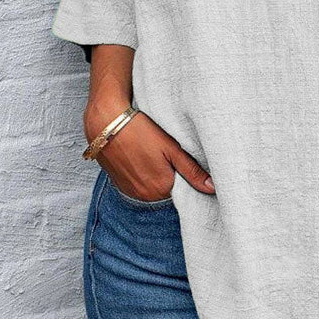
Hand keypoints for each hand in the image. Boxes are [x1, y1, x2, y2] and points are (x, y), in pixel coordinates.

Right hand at [84, 101, 214, 201]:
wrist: (105, 123)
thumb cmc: (141, 131)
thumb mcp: (172, 148)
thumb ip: (192, 171)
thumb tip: (213, 188)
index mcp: (162, 188)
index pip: (184, 189)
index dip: (186, 175)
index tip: (183, 160)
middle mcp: (145, 196)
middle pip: (168, 189)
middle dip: (172, 175)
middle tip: (167, 154)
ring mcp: (130, 192)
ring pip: (153, 188)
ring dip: (156, 176)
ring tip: (153, 155)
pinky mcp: (119, 185)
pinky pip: (138, 185)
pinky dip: (143, 175)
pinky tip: (142, 158)